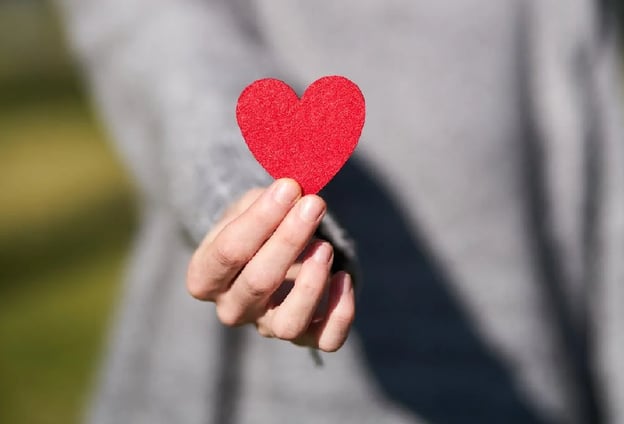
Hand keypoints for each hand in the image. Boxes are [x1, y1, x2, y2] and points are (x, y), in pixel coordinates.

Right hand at [186, 178, 354, 351]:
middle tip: (314, 204)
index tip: (288, 187)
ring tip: (326, 247)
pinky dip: (340, 313)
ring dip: (310, 283)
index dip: (260, 219)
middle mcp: (232, 309)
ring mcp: (267, 327)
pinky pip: (325, 340)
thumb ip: (265, 201)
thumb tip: (294, 191)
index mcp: (205, 277)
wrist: (269, 253)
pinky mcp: (304, 337)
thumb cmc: (255, 227)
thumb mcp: (248, 207)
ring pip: (288, 323)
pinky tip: (344, 277)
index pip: (227, 253)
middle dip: (289, 240)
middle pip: (258, 283)